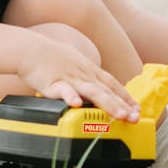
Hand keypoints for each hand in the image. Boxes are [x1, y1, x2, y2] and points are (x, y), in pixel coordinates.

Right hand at [19, 38, 140, 122]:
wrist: (30, 50)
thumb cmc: (51, 58)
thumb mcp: (74, 65)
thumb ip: (85, 78)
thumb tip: (92, 92)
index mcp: (89, 71)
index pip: (112, 84)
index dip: (126, 97)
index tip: (136, 109)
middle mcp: (84, 75)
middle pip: (107, 90)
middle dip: (122, 105)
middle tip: (134, 118)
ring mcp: (70, 78)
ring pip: (92, 91)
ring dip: (107, 103)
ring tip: (118, 115)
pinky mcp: (54, 83)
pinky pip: (64, 90)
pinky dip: (71, 97)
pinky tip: (77, 104)